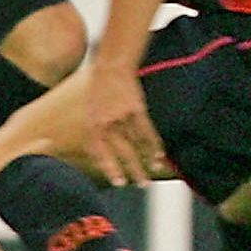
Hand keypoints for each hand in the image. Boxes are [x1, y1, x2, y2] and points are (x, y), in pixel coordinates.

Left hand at [80, 63, 165, 186]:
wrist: (111, 66)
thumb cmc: (100, 88)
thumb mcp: (90, 109)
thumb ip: (97, 129)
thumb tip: (104, 148)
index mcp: (92, 126)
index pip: (101, 154)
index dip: (111, 169)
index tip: (119, 182)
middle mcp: (106, 124)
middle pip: (122, 153)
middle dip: (132, 170)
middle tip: (141, 184)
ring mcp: (121, 117)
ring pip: (136, 145)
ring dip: (147, 160)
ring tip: (154, 171)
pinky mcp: (136, 110)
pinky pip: (147, 132)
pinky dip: (154, 145)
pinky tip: (160, 154)